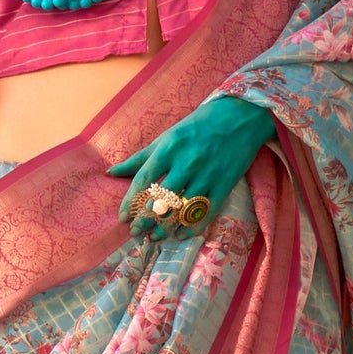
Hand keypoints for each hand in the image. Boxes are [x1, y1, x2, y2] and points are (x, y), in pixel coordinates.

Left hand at [108, 93, 276, 241]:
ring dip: (165, 228)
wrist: (241, 116)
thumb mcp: (167, 136)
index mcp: (169, 148)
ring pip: (181, 209)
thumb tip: (111, 173)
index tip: (122, 218)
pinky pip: (205, 212)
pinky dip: (191, 227)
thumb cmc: (198, 125)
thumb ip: (140, 157)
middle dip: (144, 220)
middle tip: (136, 232)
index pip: (143, 181)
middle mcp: (186, 163)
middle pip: (160, 200)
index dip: (130, 203)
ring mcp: (207, 175)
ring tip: (154, 237)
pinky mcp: (224, 185)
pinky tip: (180, 235)